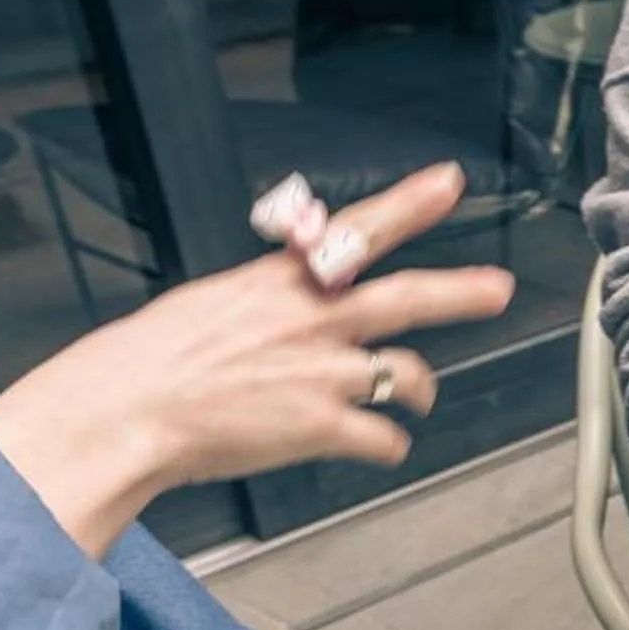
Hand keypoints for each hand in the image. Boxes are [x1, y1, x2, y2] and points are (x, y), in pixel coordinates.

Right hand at [0, 165, 515, 556]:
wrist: (130, 409)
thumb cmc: (152, 361)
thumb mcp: (210, 304)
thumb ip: (268, 300)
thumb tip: (293, 300)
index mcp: (280, 281)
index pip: (357, 230)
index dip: (409, 204)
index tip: (448, 182)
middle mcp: (311, 321)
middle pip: (405, 298)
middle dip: (460, 291)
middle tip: (498, 288)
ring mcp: (323, 374)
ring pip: (407, 374)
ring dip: (421, 389)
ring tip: (424, 396)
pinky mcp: (323, 426)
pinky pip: (382, 438)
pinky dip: (387, 445)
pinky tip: (380, 447)